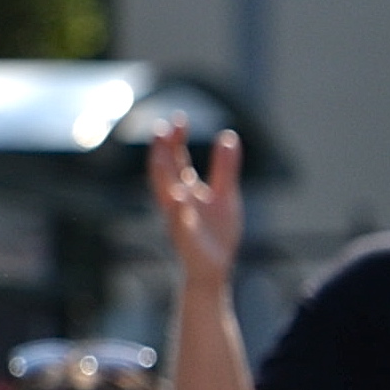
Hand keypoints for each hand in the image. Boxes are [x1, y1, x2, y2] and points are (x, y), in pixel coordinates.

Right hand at [147, 119, 245, 289]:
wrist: (213, 270)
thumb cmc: (216, 233)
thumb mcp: (225, 195)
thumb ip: (225, 168)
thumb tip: (228, 136)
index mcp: (186, 191)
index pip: (176, 161)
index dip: (175, 141)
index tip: (178, 119)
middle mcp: (177, 203)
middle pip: (166, 173)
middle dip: (164, 151)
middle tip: (163, 128)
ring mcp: (179, 221)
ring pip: (166, 194)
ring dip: (163, 175)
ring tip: (161, 154)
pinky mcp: (187, 240)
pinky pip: (180, 224)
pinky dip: (179, 210)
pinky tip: (181, 195)